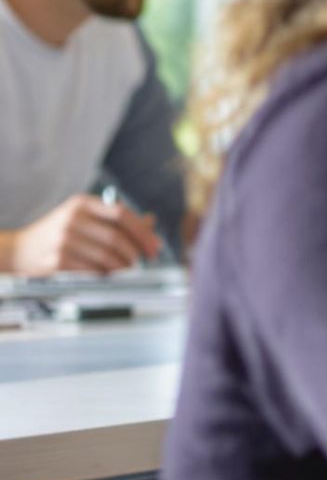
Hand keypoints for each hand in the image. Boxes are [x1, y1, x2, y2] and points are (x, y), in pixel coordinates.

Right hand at [4, 196, 160, 274]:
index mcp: (82, 204)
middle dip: (134, 254)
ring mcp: (63, 240)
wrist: (19, 250)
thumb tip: (152, 223)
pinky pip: (92, 271)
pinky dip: (105, 276)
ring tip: (124, 271)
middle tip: (139, 264)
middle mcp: (72, 219)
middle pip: (117, 238)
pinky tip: (106, 276)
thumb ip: (116, 220)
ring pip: (107, 257)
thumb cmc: (59, 234)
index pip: (122, 214)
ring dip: (122, 268)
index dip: (143, 233)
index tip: (154, 248)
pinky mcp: (57, 260)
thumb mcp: (84, 219)